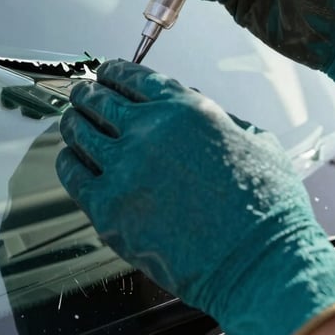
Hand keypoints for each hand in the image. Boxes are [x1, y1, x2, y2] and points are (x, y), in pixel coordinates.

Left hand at [56, 59, 334, 334]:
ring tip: (69, 122)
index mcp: (186, 108)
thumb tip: (188, 100)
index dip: (114, 72)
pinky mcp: (108, 208)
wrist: (259, 262)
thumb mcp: (253, 138)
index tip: (105, 73)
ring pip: (81, 132)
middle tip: (81, 95)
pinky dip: (67, 161)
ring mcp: (125, 168)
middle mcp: (150, 129)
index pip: (135, 78)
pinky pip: (73, 174)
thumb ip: (216, 115)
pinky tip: (69, 159)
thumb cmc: (266, 205)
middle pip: (102, 100)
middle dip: (88, 94)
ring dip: (73, 123)